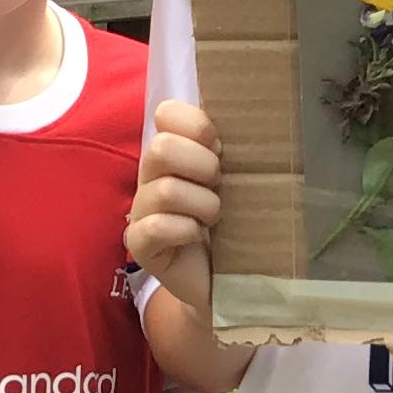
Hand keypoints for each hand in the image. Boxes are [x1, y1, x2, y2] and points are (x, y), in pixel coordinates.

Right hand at [126, 100, 222, 322]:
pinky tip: (198, 238)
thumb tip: (252, 117)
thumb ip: (232, 148)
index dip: (198, 127)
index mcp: (173, 152)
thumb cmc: (235, 224)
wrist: (228, 279)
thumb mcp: (238, 180)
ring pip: (165, 190)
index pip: (167, 112)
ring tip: (214, 219)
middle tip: (219, 187)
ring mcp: (141, 210)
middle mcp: (150, 176)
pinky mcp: (140, 244)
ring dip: (203, 205)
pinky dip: (187, 230)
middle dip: (203, 167)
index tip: (220, 150)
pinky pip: (158, 227)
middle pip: (161, 148)